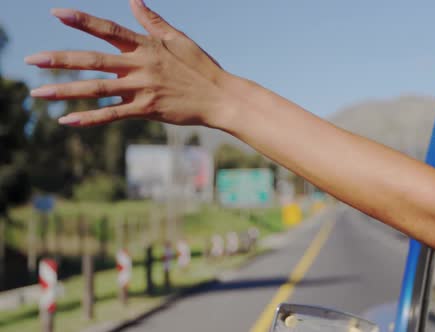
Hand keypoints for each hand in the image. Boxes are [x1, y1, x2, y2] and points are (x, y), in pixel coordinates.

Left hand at [25, 0, 235, 126]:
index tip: (56, 14)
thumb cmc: (201, 67)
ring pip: (97, 89)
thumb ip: (153, 22)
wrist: (220, 97)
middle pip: (93, 60)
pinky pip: (112, 115)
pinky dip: (89, 118)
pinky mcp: (147, 110)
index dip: (82, 21)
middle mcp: (140, 65)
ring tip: (38, 94)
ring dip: (65, 91)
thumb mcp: (179, 39)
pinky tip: (67, 121)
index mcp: (146, 46)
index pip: (108, 30)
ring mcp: (142, 89)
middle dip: (59, 60)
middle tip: (31, 61)